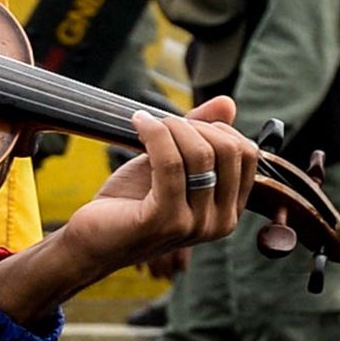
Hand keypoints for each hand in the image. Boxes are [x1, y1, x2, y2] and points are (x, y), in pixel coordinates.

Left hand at [0, 94, 257, 322]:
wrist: (93, 238)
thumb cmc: (132, 202)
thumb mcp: (172, 164)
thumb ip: (200, 135)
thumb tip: (227, 102)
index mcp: (230, 211)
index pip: (246, 154)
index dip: (218, 128)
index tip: (185, 125)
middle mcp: (220, 223)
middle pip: (228, 150)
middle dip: (195, 125)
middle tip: (163, 122)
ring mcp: (195, 225)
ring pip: (199, 154)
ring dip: (171, 127)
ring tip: (147, 123)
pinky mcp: (165, 221)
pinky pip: (170, 163)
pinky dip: (154, 134)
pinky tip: (138, 122)